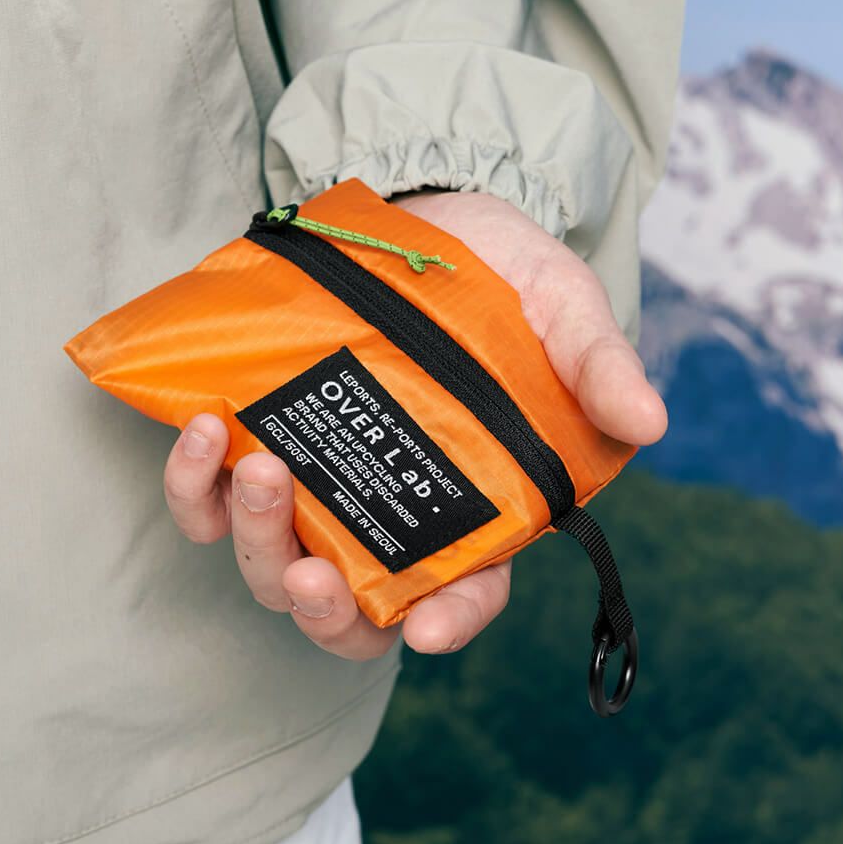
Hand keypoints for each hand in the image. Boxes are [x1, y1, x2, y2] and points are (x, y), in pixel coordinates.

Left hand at [162, 190, 665, 661]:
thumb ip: (597, 363)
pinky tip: (200, 429)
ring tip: (262, 468)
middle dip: (324, 611)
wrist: (429, 216)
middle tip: (312, 572)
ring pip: (271, 564)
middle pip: (352, 607)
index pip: (466, 591)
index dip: (450, 621)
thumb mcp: (564, 309)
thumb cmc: (505, 277)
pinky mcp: (262, 436)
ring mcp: (319, 482)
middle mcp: (388, 510)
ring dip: (256, 538)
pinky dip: (195, 485)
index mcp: (473, 503)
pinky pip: (209, 498)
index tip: (424, 627)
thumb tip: (647, 422)